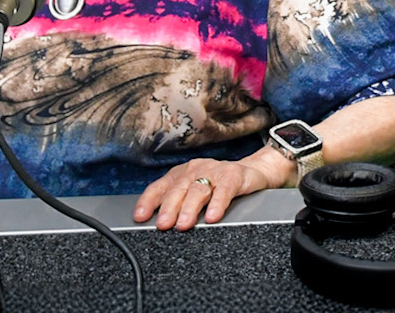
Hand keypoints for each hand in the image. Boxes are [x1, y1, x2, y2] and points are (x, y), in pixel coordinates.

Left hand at [133, 151, 290, 230]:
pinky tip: (212, 217)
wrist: (254, 172)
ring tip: (183, 225)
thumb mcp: (196, 193)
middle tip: (163, 225)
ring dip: (189, 208)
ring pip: (199, 190)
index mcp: (182, 174)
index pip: (159, 186)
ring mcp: (215, 171)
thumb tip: (159, 225)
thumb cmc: (221, 186)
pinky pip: (224, 190)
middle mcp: (196, 169)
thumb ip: (179, 204)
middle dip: (169, 208)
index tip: (140, 217)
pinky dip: (217, 204)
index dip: (148, 201)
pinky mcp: (235, 175)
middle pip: (178, 189)